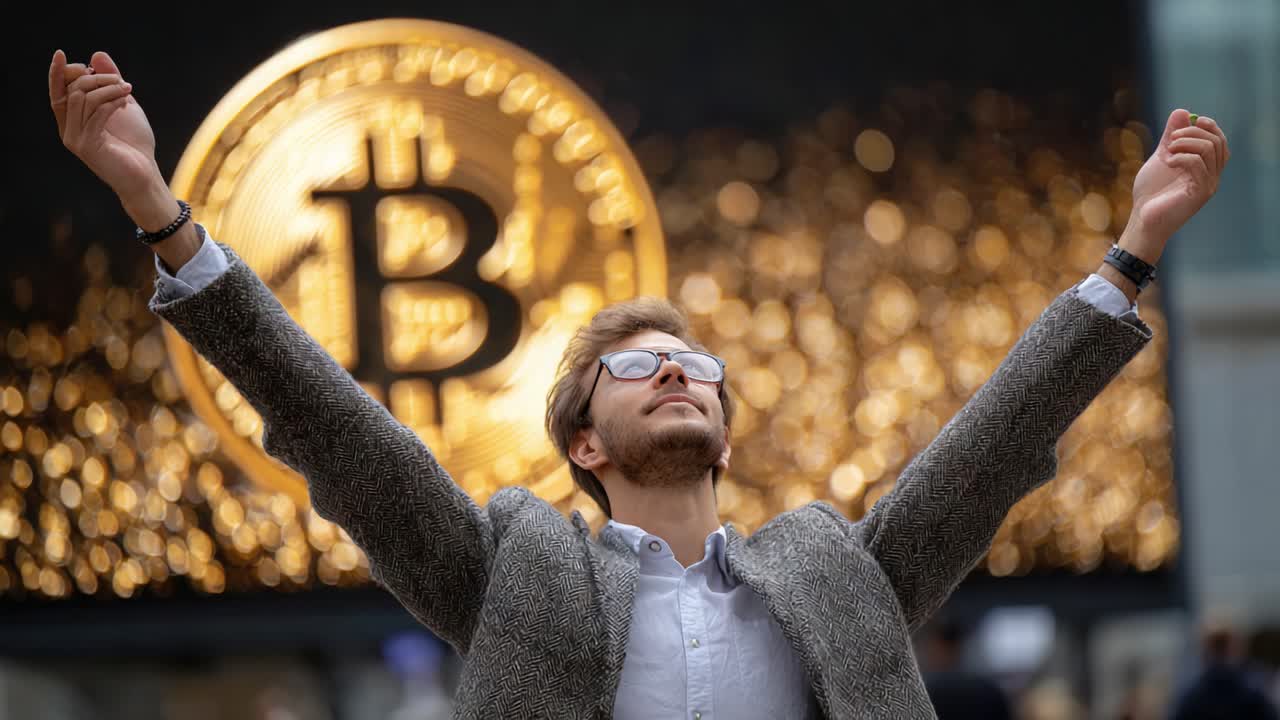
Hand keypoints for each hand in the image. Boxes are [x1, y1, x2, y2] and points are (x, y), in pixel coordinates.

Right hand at [49, 49, 163, 212]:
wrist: (145, 175)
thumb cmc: (135, 143)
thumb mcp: (123, 105)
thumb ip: (110, 82)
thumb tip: (96, 55)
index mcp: (72, 120)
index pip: (57, 91)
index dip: (57, 72)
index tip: (69, 57)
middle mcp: (68, 129)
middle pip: (71, 90)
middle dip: (96, 78)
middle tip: (121, 80)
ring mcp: (75, 139)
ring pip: (82, 98)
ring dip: (107, 88)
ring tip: (128, 89)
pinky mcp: (87, 146)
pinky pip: (95, 114)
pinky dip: (111, 102)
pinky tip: (125, 101)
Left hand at [1120, 108, 1229, 264]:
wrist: (1142, 219)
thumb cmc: (1151, 192)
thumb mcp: (1161, 158)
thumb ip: (1171, 137)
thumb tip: (1183, 111)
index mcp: (1206, 167)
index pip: (1219, 141)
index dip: (1210, 127)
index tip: (1192, 119)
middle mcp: (1212, 176)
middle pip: (1217, 142)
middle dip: (1194, 132)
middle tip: (1172, 138)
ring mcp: (1208, 185)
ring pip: (1209, 149)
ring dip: (1186, 142)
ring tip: (1167, 151)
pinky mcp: (1200, 193)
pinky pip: (1198, 164)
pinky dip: (1182, 156)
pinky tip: (1168, 162)